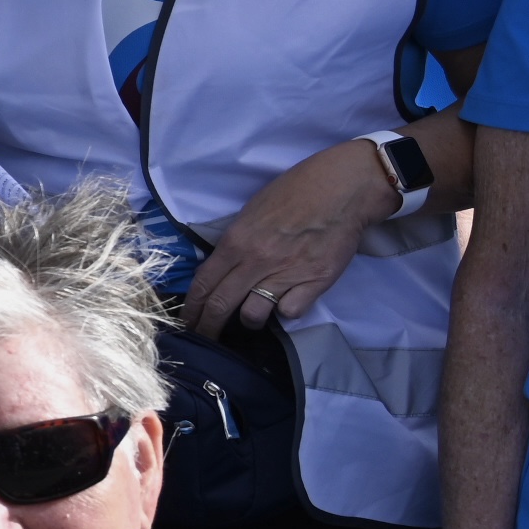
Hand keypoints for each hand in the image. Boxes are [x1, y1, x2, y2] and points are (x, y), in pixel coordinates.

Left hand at [184, 140, 396, 335]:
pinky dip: (287, 310)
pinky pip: (290, 312)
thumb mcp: (252, 212)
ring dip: (250, 321)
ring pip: (252, 315)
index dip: (191, 308)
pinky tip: (289, 300)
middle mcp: (256, 261)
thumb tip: (222, 268)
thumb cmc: (296, 192)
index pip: (203, 284)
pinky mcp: (314, 283)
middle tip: (205, 338)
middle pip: (221, 305)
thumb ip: (236, 242)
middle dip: (208, 328)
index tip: (187, 322)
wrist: (341, 189)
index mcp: (236, 242)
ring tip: (253, 317)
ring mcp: (285, 274)